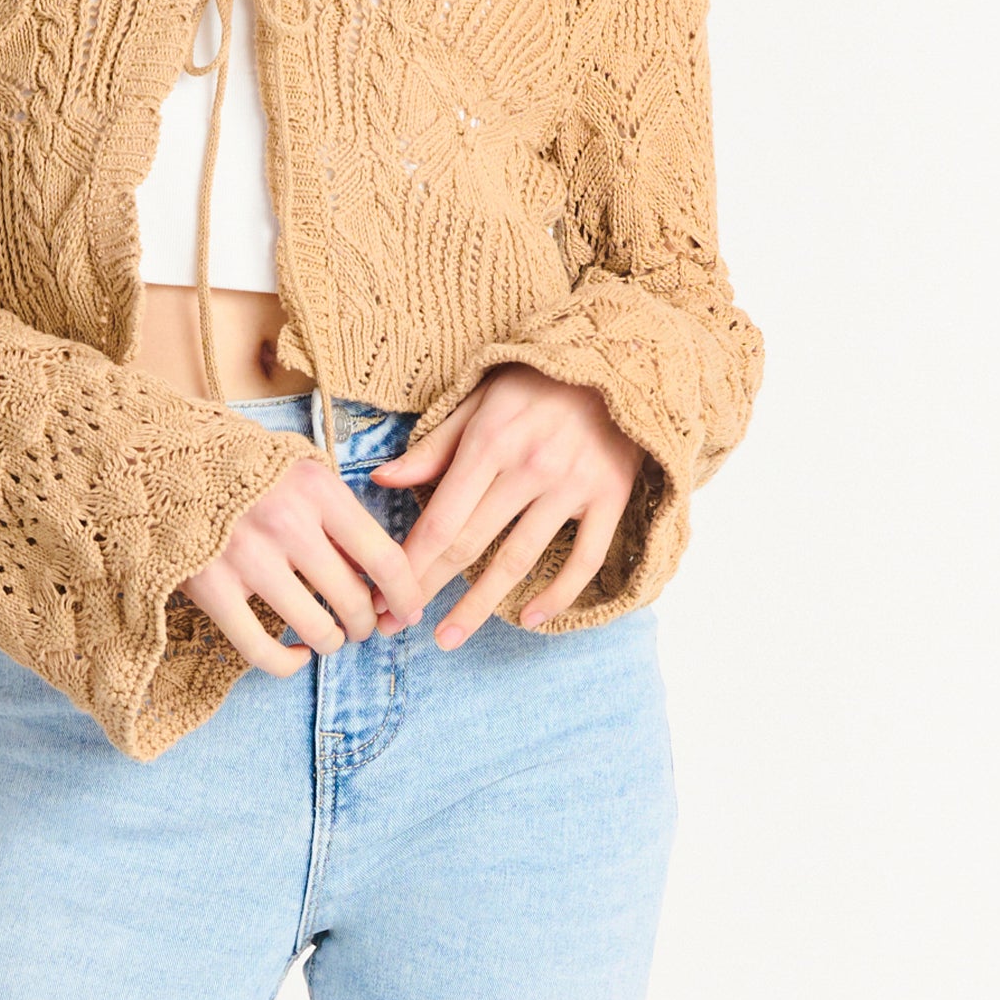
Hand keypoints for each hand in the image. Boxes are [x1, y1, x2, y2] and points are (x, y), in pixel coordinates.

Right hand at [177, 460, 426, 675]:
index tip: (408, 613)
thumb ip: (338, 513)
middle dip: (365, 623)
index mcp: (317, 488)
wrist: (161, 460)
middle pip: (353, 599)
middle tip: (360, 625)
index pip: (384, 557)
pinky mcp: (211, 588)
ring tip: (327, 635)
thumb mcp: (298, 470)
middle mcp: (287, 522)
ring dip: (330, 641)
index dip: (406, 595)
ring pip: (317, 629)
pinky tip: (294, 653)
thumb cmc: (243, 467)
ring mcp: (247, 557)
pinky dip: (288, 663)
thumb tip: (380, 574)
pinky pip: (263, 650)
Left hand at [370, 362, 643, 647]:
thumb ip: (435, 445)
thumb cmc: (538, 380)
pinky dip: (557, 594)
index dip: (409, 562)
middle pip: (469, 544)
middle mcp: (529, 467)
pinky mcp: (610, 498)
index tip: (381, 593)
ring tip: (448, 638)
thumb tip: (382, 478)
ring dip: (479, 607)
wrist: (619, 361)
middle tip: (394, 625)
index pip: (441, 517)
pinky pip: (583, 558)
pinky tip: (529, 618)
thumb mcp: (480, 398)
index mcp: (490, 441)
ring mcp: (572, 486)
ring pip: (518, 560)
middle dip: (427, 589)